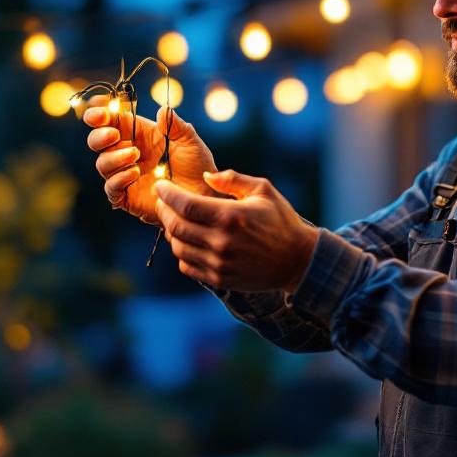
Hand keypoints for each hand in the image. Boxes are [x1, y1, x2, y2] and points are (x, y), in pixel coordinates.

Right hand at [82, 101, 218, 224]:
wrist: (202, 196)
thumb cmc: (196, 166)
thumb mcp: (190, 142)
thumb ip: (175, 125)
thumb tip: (163, 109)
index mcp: (139, 135)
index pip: (111, 120)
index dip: (100, 114)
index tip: (101, 111)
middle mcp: (127, 153)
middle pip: (97, 141)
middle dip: (100, 135)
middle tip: (114, 134)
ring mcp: (125, 175)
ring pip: (102, 163)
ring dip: (114, 157)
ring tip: (135, 155)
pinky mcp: (127, 196)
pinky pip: (111, 187)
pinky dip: (118, 178)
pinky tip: (134, 173)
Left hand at [154, 169, 319, 292]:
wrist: (297, 260)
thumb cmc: (280, 220)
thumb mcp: (263, 190)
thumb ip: (233, 179)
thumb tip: (205, 176)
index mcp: (230, 216)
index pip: (185, 204)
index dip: (167, 194)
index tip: (160, 186)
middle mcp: (222, 242)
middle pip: (176, 226)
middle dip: (164, 211)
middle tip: (163, 202)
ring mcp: (219, 263)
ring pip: (178, 247)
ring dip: (171, 232)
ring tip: (175, 221)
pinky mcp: (219, 279)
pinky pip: (187, 266)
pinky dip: (182, 253)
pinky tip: (188, 241)